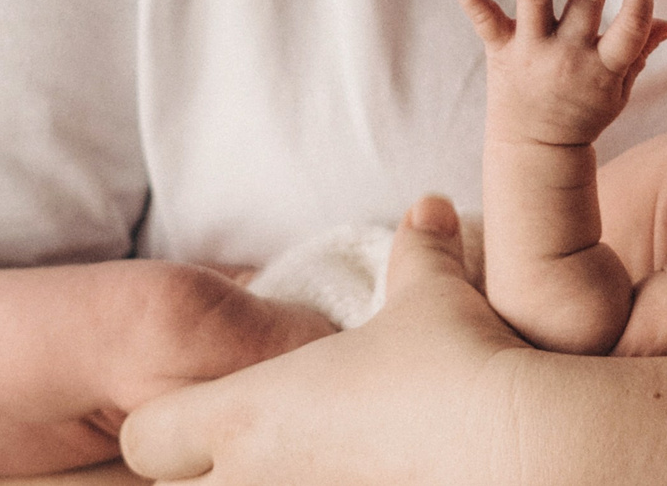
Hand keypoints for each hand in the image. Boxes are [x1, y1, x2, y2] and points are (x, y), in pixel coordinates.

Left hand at [121, 196, 528, 485]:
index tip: (213, 411)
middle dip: (202, 478)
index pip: (149, 437)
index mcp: (251, 413)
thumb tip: (430, 209)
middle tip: (260, 452)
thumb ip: (419, 251)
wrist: (516, 443)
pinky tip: (356, 483)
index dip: (170, 422)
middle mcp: (256, 481)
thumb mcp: (432, 296)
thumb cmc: (457, 368)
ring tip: (305, 471)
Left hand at [446, 0, 666, 145]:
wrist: (536, 152)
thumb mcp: (619, 90)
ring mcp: (532, 52)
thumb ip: (640, 52)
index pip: (630, 28)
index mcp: (603, 69)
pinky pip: (483, 17)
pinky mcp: (502, 51)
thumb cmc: (585, 115)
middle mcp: (567, 57)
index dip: (639, 2)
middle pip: (585, 3)